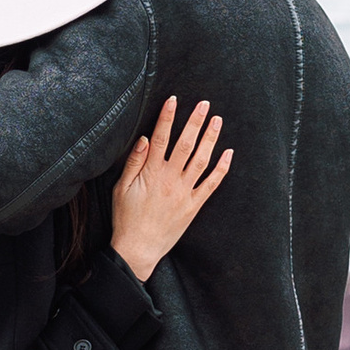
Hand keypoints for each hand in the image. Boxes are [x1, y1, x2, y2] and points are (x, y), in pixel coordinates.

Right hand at [111, 97, 231, 280]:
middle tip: (204, 104)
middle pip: (185, 144)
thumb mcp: (121, 188)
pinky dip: (221, 168)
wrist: (139, 248)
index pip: (160, 138)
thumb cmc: (126, 217)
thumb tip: (143, 139)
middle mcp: (170, 179)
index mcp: (151, 173)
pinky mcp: (194, 205)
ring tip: (217, 121)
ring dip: (210, 139)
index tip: (174, 100)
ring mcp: (184, 192)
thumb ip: (133, 162)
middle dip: (195, 122)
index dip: (167, 117)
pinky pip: (211, 184)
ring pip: (201, 160)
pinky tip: (228, 154)